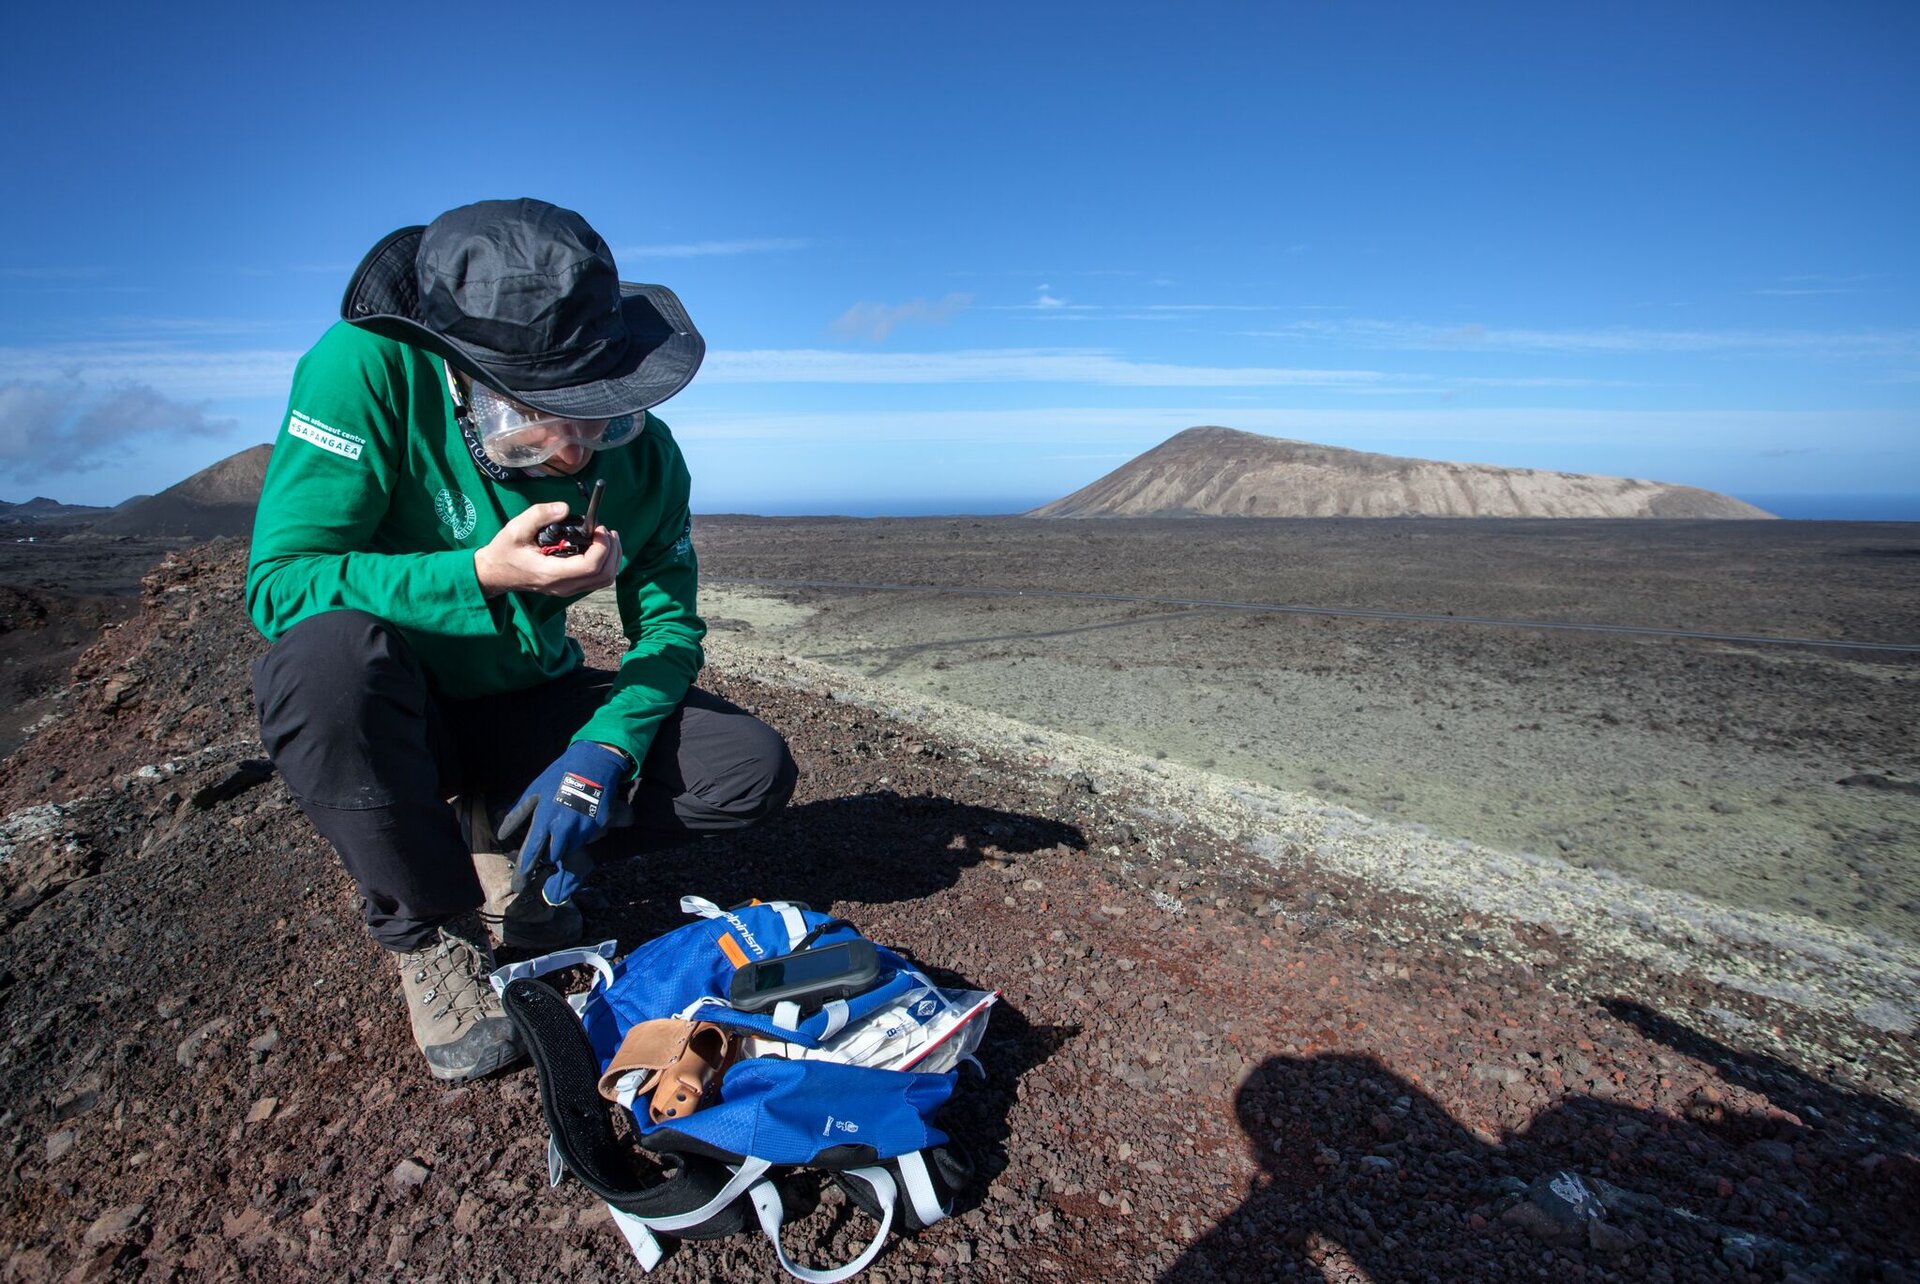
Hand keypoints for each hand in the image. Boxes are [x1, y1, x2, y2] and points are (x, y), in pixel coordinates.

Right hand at [473, 503, 621, 598]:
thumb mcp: (516, 528)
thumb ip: (540, 515)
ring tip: (607, 537)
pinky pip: (596, 580)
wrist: (495, 573)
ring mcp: (567, 589)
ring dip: (612, 557)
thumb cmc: (505, 551)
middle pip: (604, 575)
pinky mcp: (569, 586)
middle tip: (607, 530)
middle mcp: (563, 585)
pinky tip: (599, 546)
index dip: (602, 546)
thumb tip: (565, 508)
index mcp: (552, 573)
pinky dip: (605, 563)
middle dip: (612, 550)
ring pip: (603, 580)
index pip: (591, 566)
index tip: (599, 527)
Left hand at [497, 741, 630, 906]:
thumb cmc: (559, 774)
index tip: (518, 886)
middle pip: (553, 856)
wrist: (594, 762)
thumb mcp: (535, 790)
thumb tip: (502, 832)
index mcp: (545, 819)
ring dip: (566, 841)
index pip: (532, 851)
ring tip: (566, 821)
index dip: (524, 870)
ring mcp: (583, 828)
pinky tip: (579, 815)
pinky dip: (580, 832)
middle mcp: (564, 828)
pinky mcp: (599, 826)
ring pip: (571, 848)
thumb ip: (518, 813)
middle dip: (550, 852)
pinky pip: (586, 838)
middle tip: (550, 838)